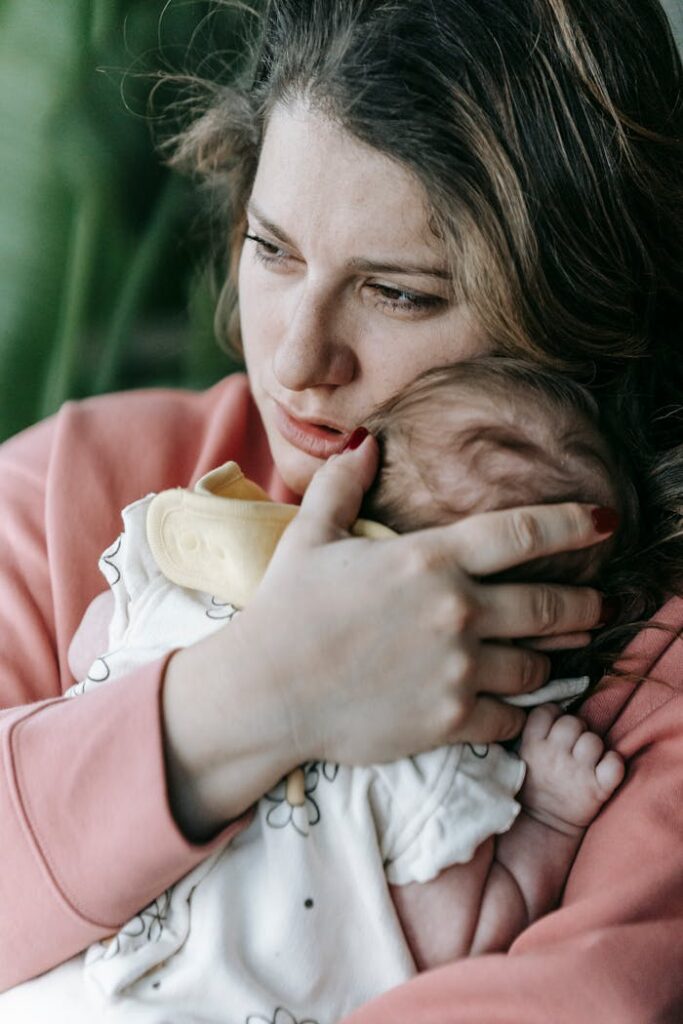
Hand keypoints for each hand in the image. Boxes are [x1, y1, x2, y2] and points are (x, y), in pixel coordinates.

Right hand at [234, 434, 607, 766]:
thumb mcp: (310, 537)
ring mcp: (456, 669)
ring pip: (536, 666)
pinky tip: (514, 702)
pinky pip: (510, 717)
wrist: (265, 693)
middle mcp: (455, 611)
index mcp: (428, 560)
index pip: (521, 534)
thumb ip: (343, 485)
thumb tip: (366, 441)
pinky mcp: (449, 721)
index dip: (573, 524)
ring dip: (550, 658)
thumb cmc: (285, 611)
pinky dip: (518, 710)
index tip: (605, 522)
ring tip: (555, 654)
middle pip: (549, 606)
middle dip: (584, 605)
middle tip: (598, 606)